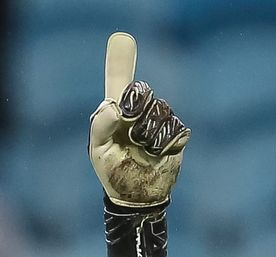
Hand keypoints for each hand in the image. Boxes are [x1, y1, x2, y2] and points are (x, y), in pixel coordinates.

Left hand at [88, 33, 189, 207]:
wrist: (137, 196)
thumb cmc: (113, 172)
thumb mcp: (99, 151)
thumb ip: (101, 126)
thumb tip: (114, 107)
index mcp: (117, 113)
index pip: (121, 85)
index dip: (120, 63)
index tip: (121, 41)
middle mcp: (138, 114)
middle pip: (143, 92)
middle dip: (137, 106)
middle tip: (129, 123)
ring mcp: (158, 123)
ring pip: (160, 110)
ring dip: (149, 132)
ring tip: (142, 149)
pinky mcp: (176, 136)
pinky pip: (175, 127)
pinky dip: (165, 141)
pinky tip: (158, 153)